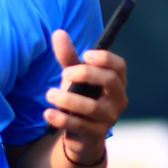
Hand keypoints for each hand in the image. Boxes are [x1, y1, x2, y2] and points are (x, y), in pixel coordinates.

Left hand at [44, 29, 127, 165]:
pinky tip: (48, 113)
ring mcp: (109, 118)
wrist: (79, 134)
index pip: (119, 65)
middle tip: (65, 73)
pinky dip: (61, 118)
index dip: (104, 58)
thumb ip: (68, 58)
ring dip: (68, 99)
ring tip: (49, 94)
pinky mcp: (95, 135)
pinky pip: (79, 125)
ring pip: (91, 106)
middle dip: (86, 73)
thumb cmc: (80, 97)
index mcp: (116, 81)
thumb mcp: (74, 77)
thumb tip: (58, 32)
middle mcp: (118, 99)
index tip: (84, 55)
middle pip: (110, 80)